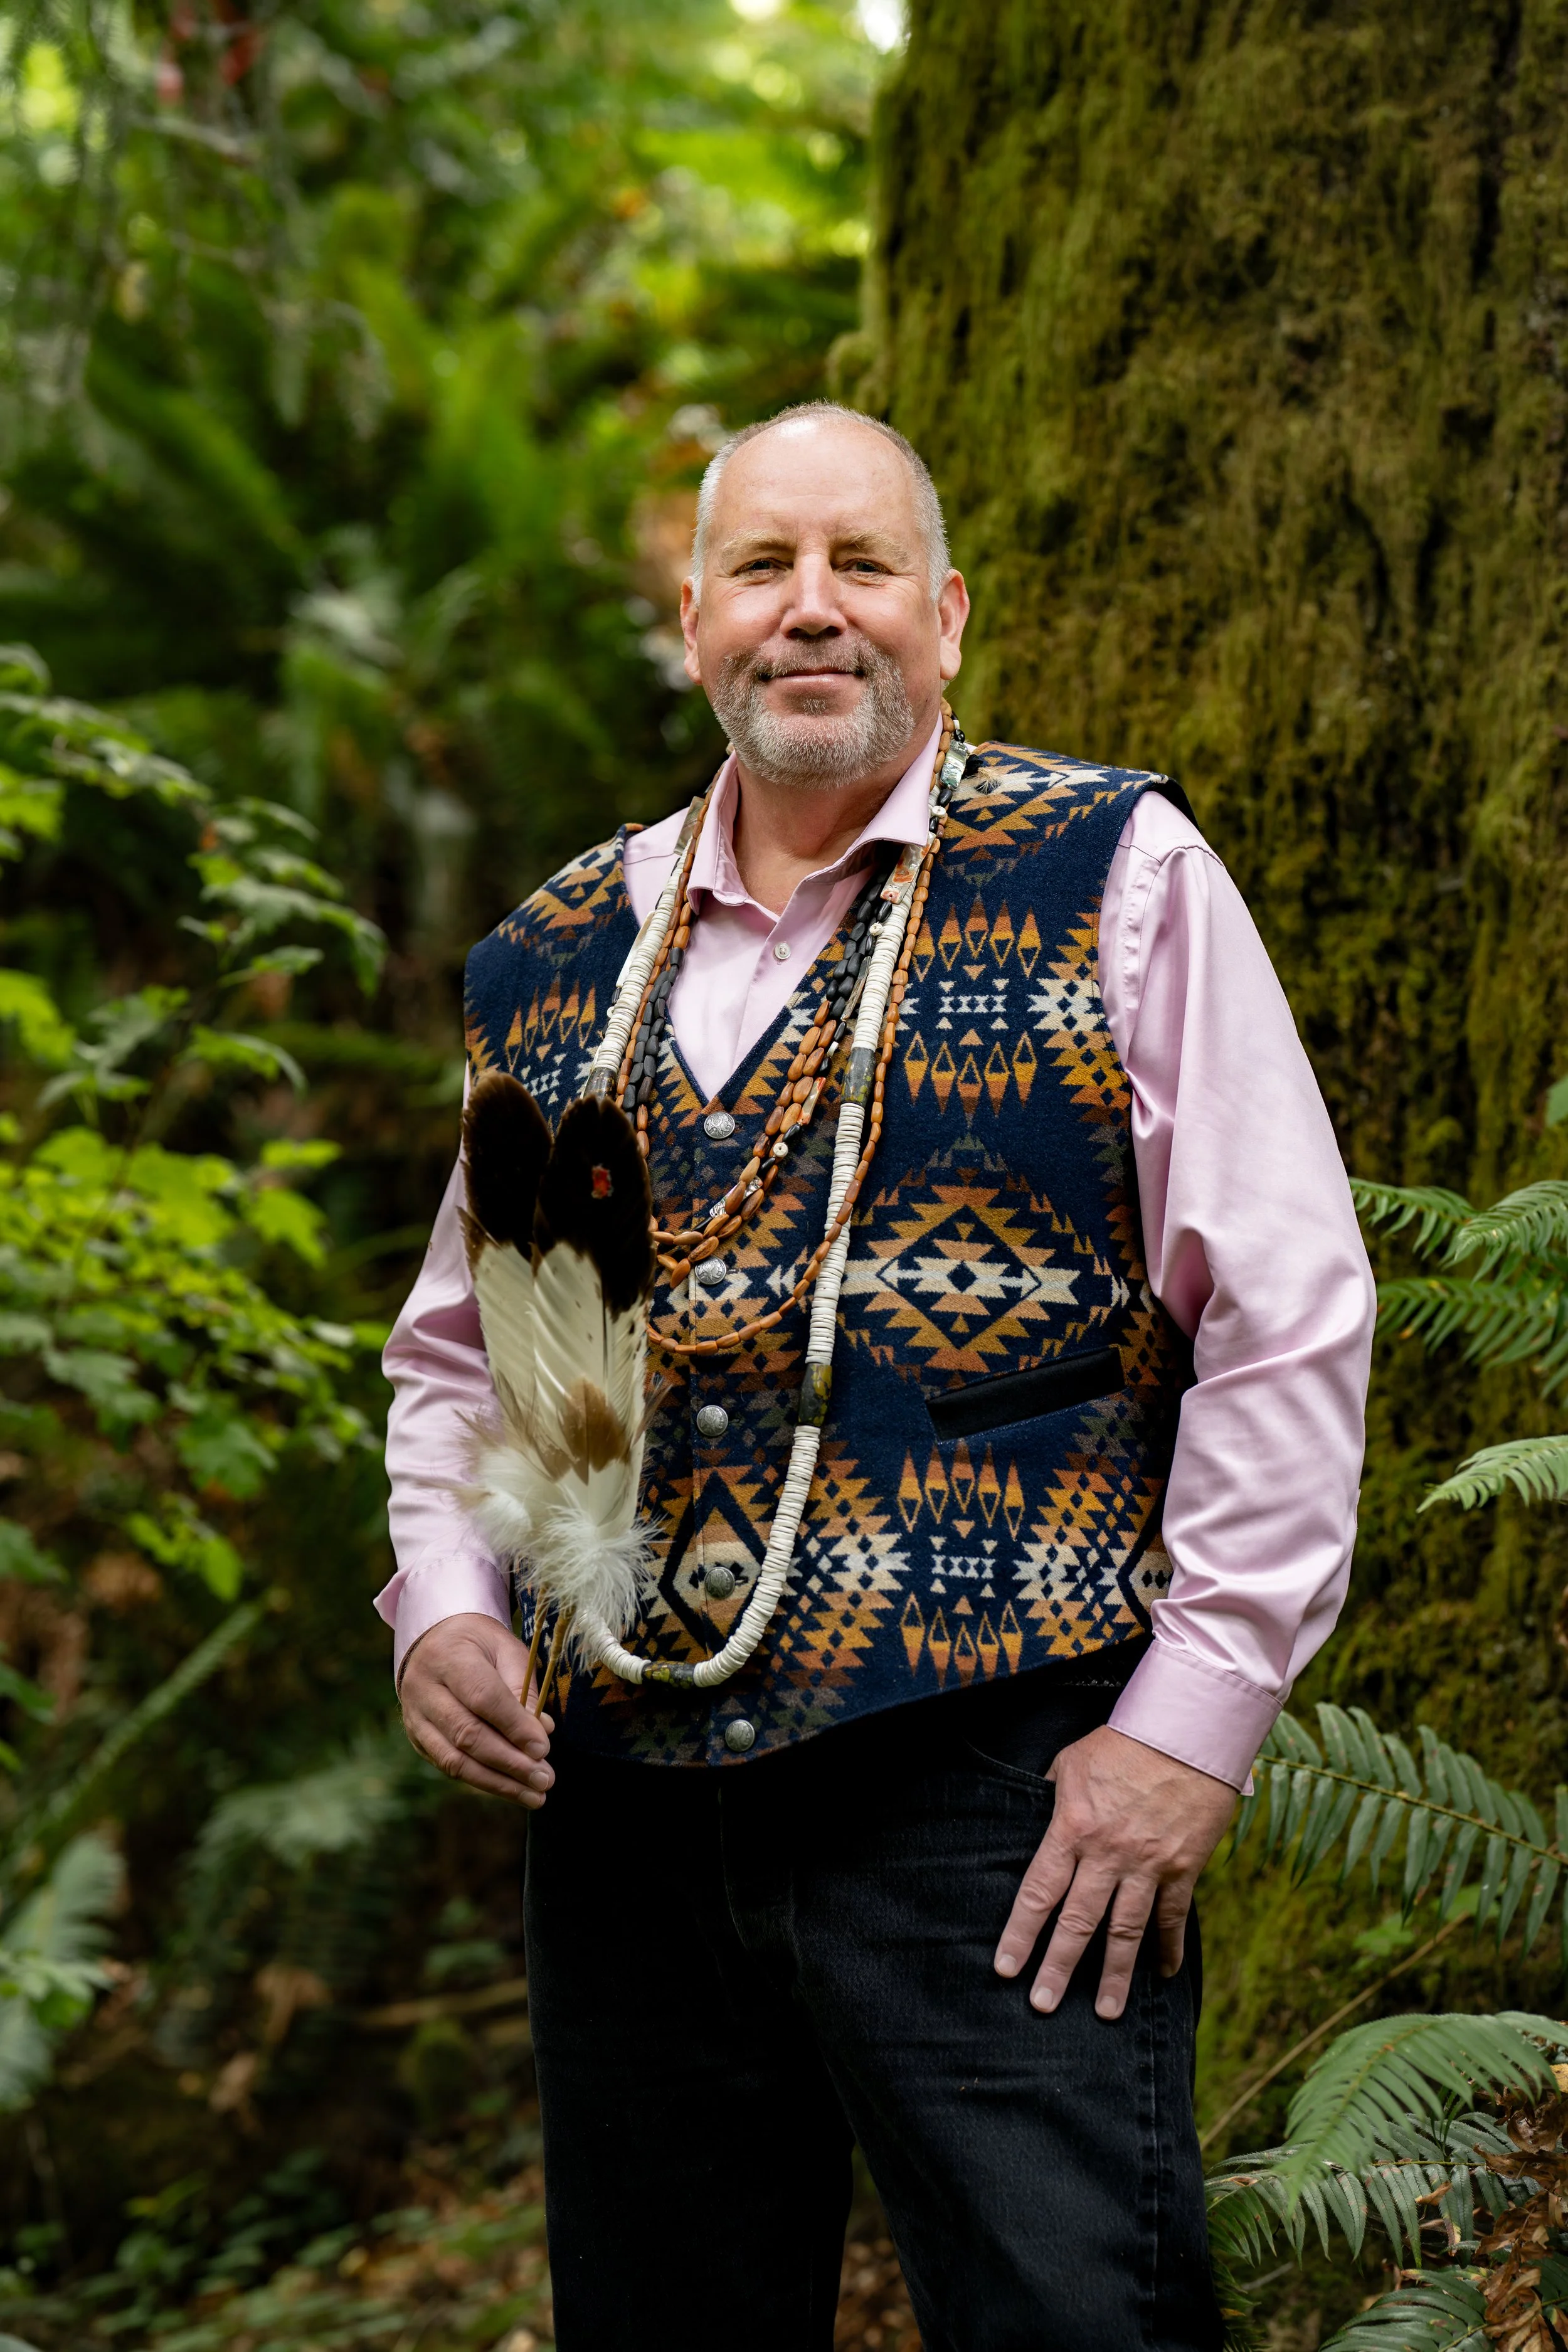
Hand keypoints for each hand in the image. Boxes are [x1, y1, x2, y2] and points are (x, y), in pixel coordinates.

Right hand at [400, 1612, 555, 1806]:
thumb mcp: (505, 1648)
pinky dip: (482, 1780)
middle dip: (510, 1763)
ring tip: (534, 1796)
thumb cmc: (478, 1645)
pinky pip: (448, 1766)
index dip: (514, 1726)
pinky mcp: (417, 1739)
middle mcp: (424, 1689)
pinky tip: (511, 1788)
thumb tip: (542, 1732)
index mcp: (448, 1656)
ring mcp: (415, 1717)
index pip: (482, 1697)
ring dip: (498, 1783)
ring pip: (454, 1760)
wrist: (433, 1641)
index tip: (543, 1749)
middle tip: (545, 1780)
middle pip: (467, 1734)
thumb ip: (523, 1687)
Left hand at [993, 1726, 1236, 2020]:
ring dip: (1114, 1976)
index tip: (1005, 1968)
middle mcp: (1108, 1854)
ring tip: (1105, 2013)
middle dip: (1057, 1967)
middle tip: (1043, 2005)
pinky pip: (1174, 1917)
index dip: (1020, 1934)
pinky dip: (1169, 1948)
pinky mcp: (1184, 1867)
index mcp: (1073, 1828)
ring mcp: (1148, 1865)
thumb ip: (1052, 1799)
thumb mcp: (1071, 1762)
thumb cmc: (1122, 1743)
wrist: (1186, 1731)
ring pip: (1126, 1932)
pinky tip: (1162, 1974)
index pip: (1039, 1892)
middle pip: (1078, 1922)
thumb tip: (1036, 1822)